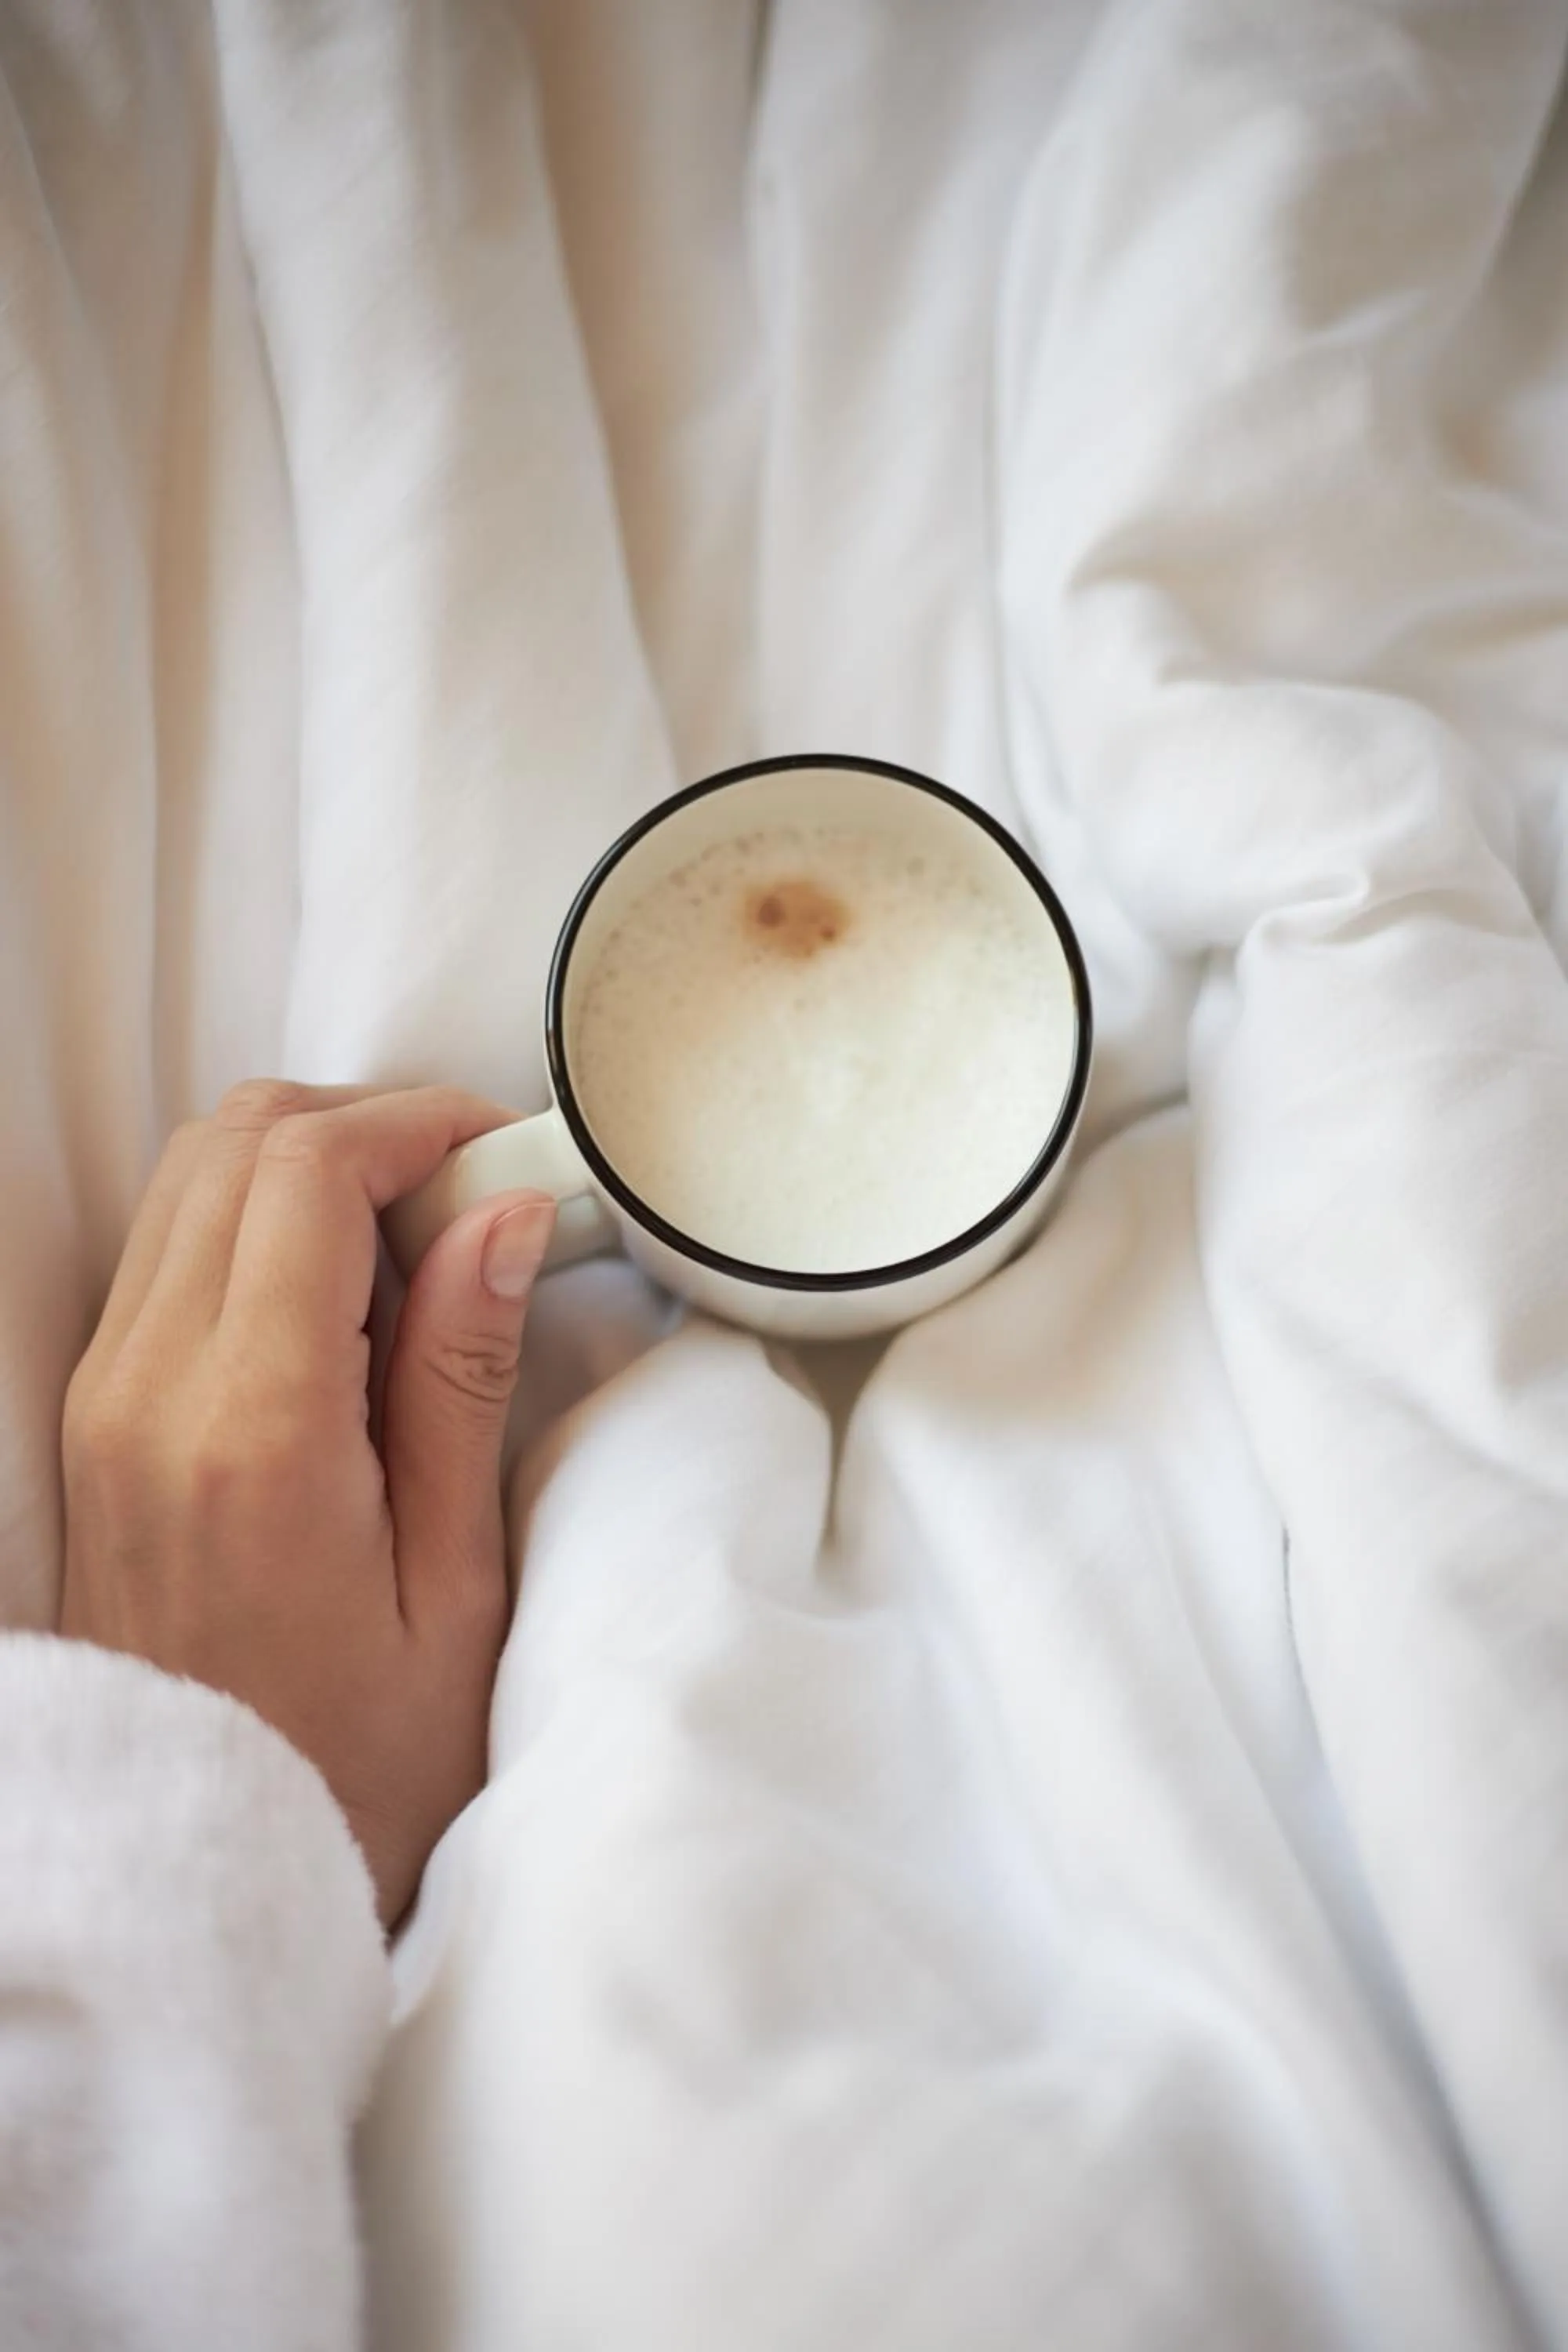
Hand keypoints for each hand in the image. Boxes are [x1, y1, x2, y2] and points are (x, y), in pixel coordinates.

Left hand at [59, 1081, 554, 1928]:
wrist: (205, 1871)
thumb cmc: (360, 1761)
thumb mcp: (454, 1583)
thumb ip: (459, 1379)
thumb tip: (499, 1218)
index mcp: (254, 1427)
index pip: (306, 1171)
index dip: (415, 1124)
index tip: (501, 1155)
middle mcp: (150, 1392)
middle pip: (235, 1144)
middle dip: (364, 1127)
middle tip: (472, 1196)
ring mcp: (105, 1404)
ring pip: (189, 1182)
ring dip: (306, 1167)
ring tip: (418, 1246)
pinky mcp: (96, 1426)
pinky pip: (165, 1256)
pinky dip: (256, 1226)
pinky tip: (344, 1300)